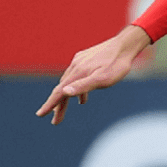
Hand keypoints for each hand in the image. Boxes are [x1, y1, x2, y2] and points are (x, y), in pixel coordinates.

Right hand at [35, 26, 150, 123]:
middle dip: (58, 105)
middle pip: (62, 89)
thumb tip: (65, 92)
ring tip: (64, 109)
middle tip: (56, 121)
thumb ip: (83, 86)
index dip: (50, 104)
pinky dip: (76, 87)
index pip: (59, 92)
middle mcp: (75, 67)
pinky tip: (83, 95)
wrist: (126, 45)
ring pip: (69, 82)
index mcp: (77, 74)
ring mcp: (80, 62)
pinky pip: (76, 75)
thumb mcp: (103, 79)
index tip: (40, 114)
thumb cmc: (117, 65)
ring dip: (66, 96)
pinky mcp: (86, 59)